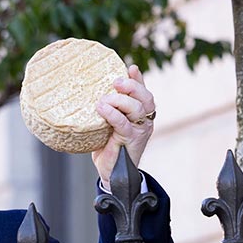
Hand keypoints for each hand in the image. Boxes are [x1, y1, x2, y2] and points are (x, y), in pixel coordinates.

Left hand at [91, 65, 155, 189]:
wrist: (112, 174)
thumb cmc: (109, 147)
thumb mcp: (110, 124)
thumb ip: (110, 109)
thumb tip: (97, 92)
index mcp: (142, 115)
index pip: (144, 92)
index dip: (138, 79)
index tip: (128, 67)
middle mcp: (145, 121)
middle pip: (146, 97)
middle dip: (131, 86)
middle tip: (115, 82)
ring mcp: (140, 130)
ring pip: (137, 108)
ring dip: (120, 99)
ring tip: (104, 99)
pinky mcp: (131, 140)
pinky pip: (123, 123)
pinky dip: (113, 114)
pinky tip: (102, 109)